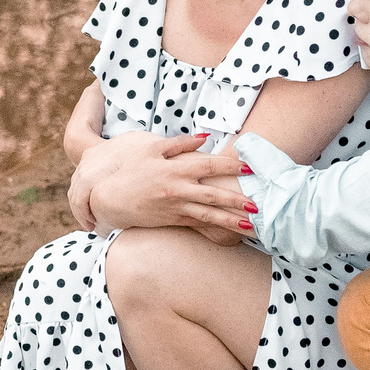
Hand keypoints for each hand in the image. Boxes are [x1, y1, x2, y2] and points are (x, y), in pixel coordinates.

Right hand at [86, 133, 253, 235]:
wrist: (111, 198)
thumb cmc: (132, 171)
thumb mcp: (152, 149)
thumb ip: (180, 143)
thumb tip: (204, 138)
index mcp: (175, 169)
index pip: (209, 165)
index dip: (231, 165)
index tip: (250, 167)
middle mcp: (178, 189)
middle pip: (214, 194)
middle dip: (238, 200)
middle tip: (259, 204)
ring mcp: (176, 207)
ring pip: (209, 214)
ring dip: (232, 220)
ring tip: (252, 225)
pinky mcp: (173, 220)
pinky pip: (199, 224)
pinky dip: (216, 228)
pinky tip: (231, 231)